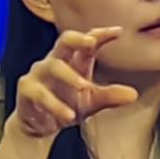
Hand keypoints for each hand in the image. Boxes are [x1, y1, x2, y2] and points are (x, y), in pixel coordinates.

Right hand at [10, 27, 138, 139]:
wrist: (40, 126)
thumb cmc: (67, 105)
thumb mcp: (91, 102)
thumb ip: (109, 96)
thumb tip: (132, 94)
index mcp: (74, 60)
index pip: (87, 41)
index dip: (101, 34)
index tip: (118, 32)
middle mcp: (56, 60)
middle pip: (65, 40)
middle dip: (77, 38)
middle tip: (92, 42)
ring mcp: (39, 73)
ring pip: (53, 65)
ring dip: (70, 76)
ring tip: (85, 87)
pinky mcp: (27, 89)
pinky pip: (40, 93)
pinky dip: (55, 104)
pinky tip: (68, 116)